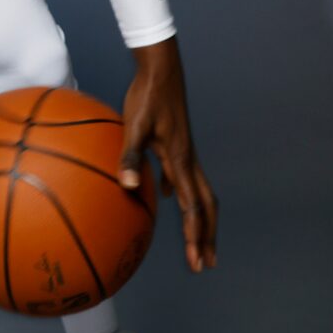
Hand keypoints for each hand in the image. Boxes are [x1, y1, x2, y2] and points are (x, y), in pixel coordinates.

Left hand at [117, 38, 217, 273]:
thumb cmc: (146, 95)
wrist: (160, 69)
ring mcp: (185, 152)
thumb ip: (129, 156)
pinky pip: (182, 177)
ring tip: (197, 240)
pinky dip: (180, 194)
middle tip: (206, 263)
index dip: (196, 235)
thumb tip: (125, 185)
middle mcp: (188, 160)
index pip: (193, 207)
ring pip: (199, 193)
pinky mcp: (176, 144)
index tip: (198, 261)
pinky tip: (165, 197)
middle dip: (207, 236)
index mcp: (180, 160)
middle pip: (206, 206)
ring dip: (200, 219)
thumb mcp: (133, 126)